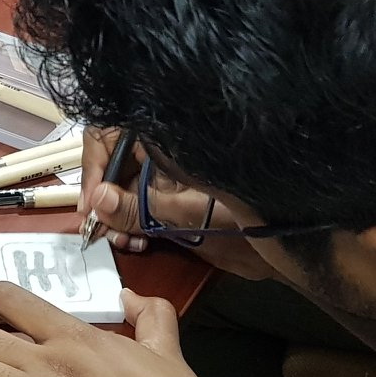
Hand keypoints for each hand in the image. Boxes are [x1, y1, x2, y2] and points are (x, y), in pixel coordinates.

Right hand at [80, 129, 280, 281]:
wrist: (284, 237)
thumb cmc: (244, 214)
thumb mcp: (184, 212)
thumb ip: (136, 208)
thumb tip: (97, 202)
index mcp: (165, 137)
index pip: (110, 133)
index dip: (94, 165)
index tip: (91, 200)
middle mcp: (163, 150)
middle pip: (113, 163)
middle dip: (103, 197)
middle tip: (100, 230)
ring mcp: (168, 175)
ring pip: (123, 188)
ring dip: (115, 216)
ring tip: (121, 240)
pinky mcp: (172, 197)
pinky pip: (138, 206)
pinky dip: (132, 225)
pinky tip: (135, 242)